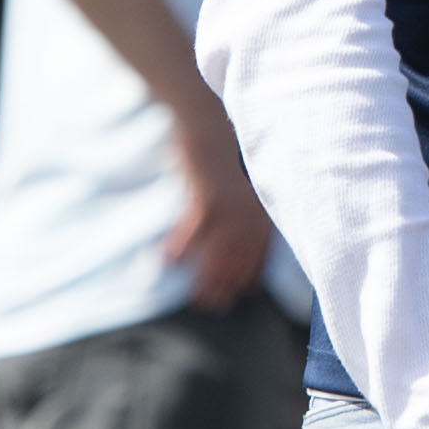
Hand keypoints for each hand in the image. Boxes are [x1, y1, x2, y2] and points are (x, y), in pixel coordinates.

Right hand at [162, 102, 276, 311]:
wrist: (206, 123)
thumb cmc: (218, 153)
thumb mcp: (237, 182)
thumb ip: (240, 208)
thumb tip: (233, 234)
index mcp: (258, 207)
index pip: (260, 249)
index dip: (252, 273)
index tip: (243, 293)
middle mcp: (248, 211)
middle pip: (239, 257)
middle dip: (228, 284)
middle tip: (214, 305)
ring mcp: (228, 206)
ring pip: (218, 252)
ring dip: (207, 278)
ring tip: (196, 299)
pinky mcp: (207, 198)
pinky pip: (192, 231)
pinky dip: (180, 248)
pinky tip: (168, 262)